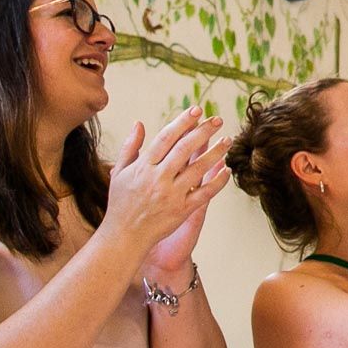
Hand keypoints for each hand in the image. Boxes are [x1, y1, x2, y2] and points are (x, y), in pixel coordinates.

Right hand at [103, 106, 231, 258]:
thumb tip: (139, 123)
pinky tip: (227, 170)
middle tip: (218, 119)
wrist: (123, 237)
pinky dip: (217, 182)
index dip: (183, 122)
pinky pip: (204, 193)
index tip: (197, 109)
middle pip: (184, 149)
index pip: (166, 138)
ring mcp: (171, 195)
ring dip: (215, 153)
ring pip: (198, 169)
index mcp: (143, 167)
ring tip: (228, 140)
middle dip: (203, 132)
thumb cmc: (120, 203)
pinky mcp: (181, 211)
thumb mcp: (119, 173)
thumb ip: (130, 147)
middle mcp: (157, 179)